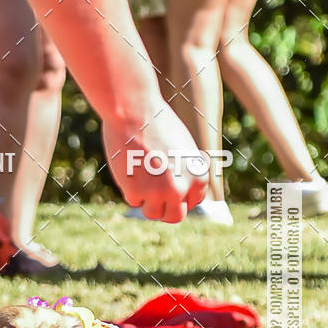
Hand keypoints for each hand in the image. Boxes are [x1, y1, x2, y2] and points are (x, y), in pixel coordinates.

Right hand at [102, 99, 207, 222]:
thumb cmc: (157, 122)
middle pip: (175, 217)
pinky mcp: (135, 192)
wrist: (134, 111)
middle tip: (155, 199)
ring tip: (140, 180)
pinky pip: (133, 201)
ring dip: (146, 202)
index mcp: (198, 176)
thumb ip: (183, 170)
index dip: (181, 197)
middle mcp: (180, 188)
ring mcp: (157, 193)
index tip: (171, 192)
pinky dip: (130, 190)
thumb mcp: (182, 147)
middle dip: (165, 209)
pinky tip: (129, 169)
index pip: (193, 201)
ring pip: (153, 213)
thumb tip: (178, 193)